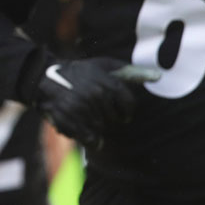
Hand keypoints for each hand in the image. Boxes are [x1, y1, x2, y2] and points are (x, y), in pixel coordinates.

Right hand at [34, 58, 158, 149]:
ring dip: (95, 124)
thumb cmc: (81, 71)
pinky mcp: (70, 119)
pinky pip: (88, 137)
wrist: (46, 76)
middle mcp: (97, 95)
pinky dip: (87, 136)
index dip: (126, 111)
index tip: (121, 112)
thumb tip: (158, 76)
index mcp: (108, 83)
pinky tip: (81, 125)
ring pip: (101, 128)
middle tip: (96, 108)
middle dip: (108, 116)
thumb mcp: (105, 66)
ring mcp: (83, 107)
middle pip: (114, 119)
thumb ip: (132, 72)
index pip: (128, 105)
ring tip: (85, 113)